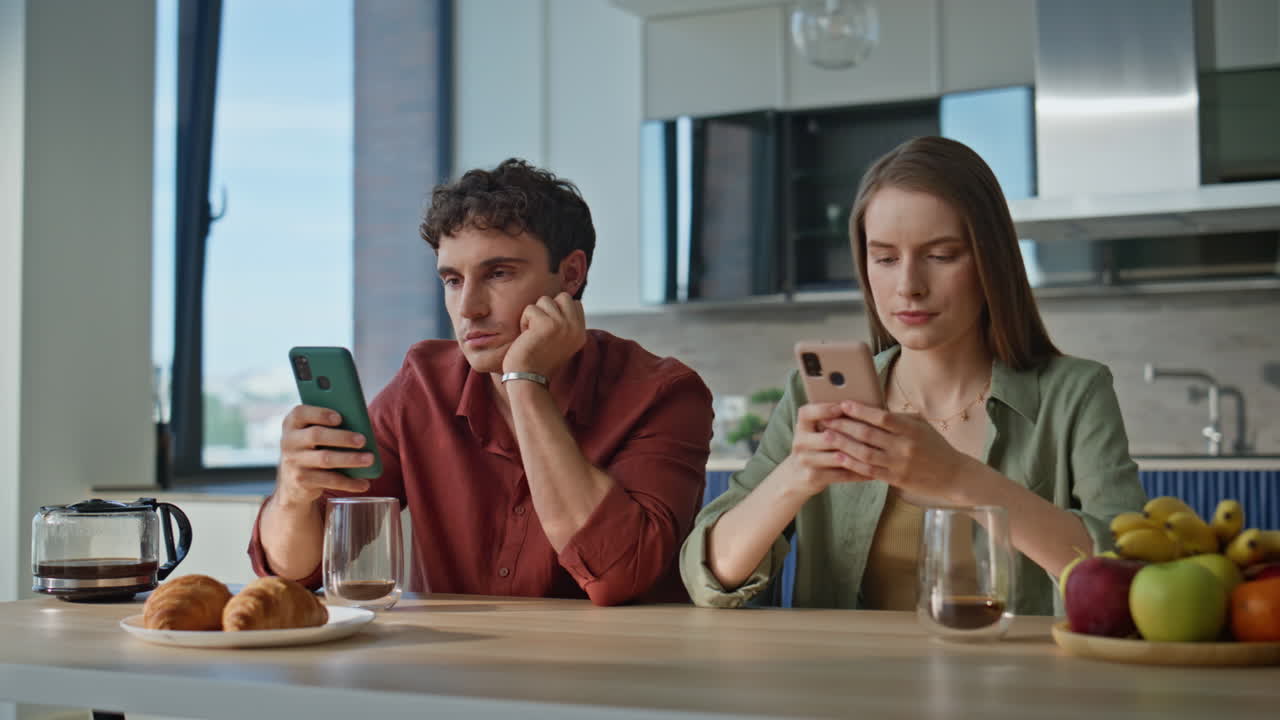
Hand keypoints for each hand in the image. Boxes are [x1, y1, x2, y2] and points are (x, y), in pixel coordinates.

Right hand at [276, 405, 372, 505]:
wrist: (293, 481)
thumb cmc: (312, 447)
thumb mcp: (312, 433)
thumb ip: (328, 425)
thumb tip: (361, 425)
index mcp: (292, 424)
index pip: (300, 413)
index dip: (320, 414)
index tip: (340, 418)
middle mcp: (289, 442)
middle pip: (316, 435)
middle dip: (342, 437)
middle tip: (363, 440)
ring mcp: (294, 462)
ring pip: (325, 459)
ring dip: (350, 459)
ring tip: (369, 459)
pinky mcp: (302, 481)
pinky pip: (329, 480)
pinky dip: (349, 482)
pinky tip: (364, 483)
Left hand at [501, 292, 586, 376]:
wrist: (528, 379)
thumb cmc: (538, 362)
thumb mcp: (561, 342)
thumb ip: (565, 324)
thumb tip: (558, 303)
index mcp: (581, 333)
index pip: (575, 303)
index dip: (558, 310)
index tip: (548, 328)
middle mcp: (575, 328)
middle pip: (563, 297)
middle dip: (547, 308)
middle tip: (540, 328)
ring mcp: (563, 324)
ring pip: (545, 300)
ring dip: (534, 315)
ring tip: (533, 333)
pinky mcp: (546, 323)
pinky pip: (530, 309)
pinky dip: (524, 321)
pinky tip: (526, 337)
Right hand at [780, 402, 873, 498]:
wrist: (796, 476)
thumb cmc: (814, 448)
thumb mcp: (814, 432)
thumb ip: (829, 421)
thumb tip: (858, 406)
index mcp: (801, 426)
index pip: (807, 413)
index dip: (824, 409)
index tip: (843, 406)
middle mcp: (800, 442)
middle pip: (828, 437)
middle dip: (852, 435)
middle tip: (875, 433)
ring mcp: (805, 460)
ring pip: (837, 457)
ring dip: (860, 456)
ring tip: (879, 453)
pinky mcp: (813, 477)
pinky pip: (840, 474)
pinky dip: (858, 473)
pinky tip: (873, 472)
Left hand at [823, 401, 975, 502]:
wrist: (953, 475)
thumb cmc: (935, 446)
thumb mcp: (922, 426)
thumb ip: (899, 418)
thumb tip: (872, 408)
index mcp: (911, 429)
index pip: (882, 417)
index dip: (860, 410)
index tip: (843, 404)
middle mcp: (904, 446)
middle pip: (868, 434)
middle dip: (844, 425)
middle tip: (826, 418)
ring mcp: (899, 464)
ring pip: (865, 453)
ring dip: (843, 444)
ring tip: (826, 436)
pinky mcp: (895, 479)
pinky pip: (869, 471)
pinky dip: (852, 463)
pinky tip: (838, 457)